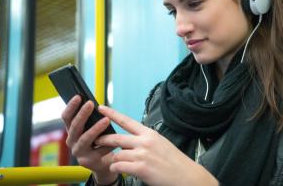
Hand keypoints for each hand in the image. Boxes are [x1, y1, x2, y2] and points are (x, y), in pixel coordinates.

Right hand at [61, 96, 117, 184]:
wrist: (104, 163)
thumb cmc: (100, 141)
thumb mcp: (93, 128)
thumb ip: (92, 119)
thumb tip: (98, 104)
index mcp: (72, 131)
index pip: (66, 117)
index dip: (71, 106)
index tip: (78, 96)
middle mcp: (72, 141)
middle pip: (75, 126)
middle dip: (82, 114)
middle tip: (91, 104)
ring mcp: (78, 152)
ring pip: (85, 139)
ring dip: (95, 129)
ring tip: (106, 120)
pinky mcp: (88, 161)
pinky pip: (98, 151)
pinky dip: (107, 144)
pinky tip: (114, 141)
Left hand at [96, 105, 218, 185]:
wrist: (184, 175)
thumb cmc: (173, 161)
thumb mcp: (160, 143)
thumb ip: (144, 140)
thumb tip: (130, 142)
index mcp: (149, 134)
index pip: (126, 121)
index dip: (112, 114)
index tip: (101, 108)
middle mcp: (144, 142)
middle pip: (116, 138)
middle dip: (104, 139)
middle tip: (97, 140)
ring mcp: (142, 155)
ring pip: (117, 154)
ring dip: (114, 159)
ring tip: (117, 163)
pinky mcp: (140, 168)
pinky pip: (119, 166)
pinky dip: (116, 168)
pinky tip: (120, 170)